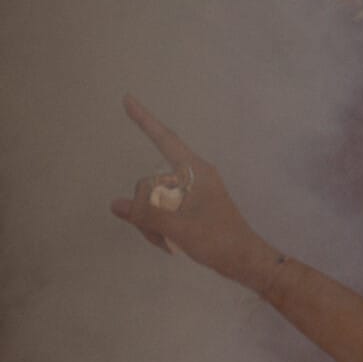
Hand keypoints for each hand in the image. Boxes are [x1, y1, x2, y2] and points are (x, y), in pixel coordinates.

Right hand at [107, 95, 276, 286]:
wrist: (245, 261)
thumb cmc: (219, 241)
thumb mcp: (179, 227)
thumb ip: (146, 214)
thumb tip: (117, 204)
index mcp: (196, 171)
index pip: (167, 139)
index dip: (146, 120)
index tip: (128, 99)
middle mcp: (193, 177)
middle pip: (150, 181)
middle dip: (145, 209)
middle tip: (160, 233)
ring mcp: (191, 194)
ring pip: (152, 201)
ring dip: (151, 224)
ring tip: (168, 242)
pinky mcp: (189, 209)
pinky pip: (160, 213)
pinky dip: (158, 229)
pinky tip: (169, 245)